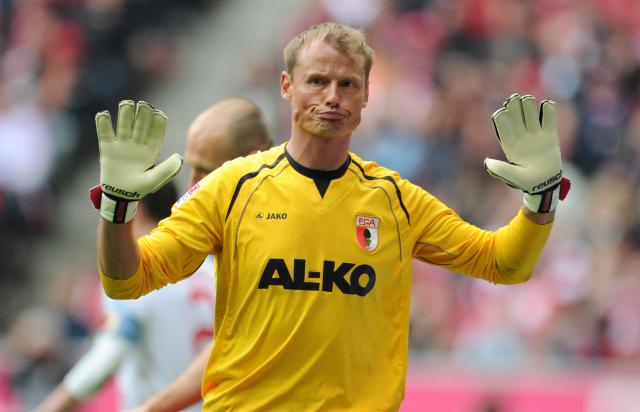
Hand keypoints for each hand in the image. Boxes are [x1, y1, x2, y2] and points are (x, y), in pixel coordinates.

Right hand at [95, 100, 182, 222]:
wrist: (121, 196)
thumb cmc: (140, 188)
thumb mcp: (155, 179)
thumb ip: (167, 169)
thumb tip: (178, 157)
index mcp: (151, 149)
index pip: (156, 132)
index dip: (158, 122)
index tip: (159, 113)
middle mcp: (138, 144)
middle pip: (140, 124)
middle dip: (142, 114)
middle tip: (143, 105)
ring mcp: (123, 145)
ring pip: (124, 125)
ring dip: (125, 114)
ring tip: (126, 103)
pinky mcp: (108, 149)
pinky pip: (105, 133)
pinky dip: (103, 124)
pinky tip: (103, 114)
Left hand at [484, 93, 568, 212]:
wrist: (545, 183)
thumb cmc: (526, 182)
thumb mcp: (513, 177)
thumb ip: (500, 169)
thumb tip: (486, 161)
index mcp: (508, 142)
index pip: (501, 122)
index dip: (501, 114)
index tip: (503, 112)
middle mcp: (520, 135)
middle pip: (514, 111)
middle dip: (514, 103)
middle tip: (516, 99)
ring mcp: (534, 133)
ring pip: (529, 110)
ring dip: (528, 102)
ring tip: (529, 101)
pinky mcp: (549, 133)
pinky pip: (549, 115)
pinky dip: (548, 107)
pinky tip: (546, 106)